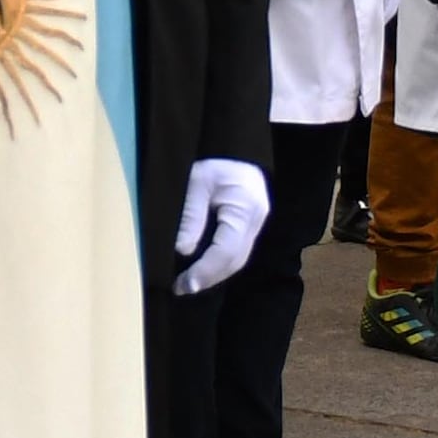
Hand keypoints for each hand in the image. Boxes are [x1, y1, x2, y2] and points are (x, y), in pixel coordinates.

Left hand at [170, 158, 271, 294]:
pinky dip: (220, 264)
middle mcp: (256, 220)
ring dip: (214, 275)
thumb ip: (191, 216)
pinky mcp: (250, 225)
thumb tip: (182, 251)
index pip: (227, 249)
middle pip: (235, 260)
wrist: (234, 149)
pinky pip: (237, 251)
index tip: (184, 283)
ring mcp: (257, 224)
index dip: (206, 270)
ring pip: (238, 259)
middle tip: (181, 289)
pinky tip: (202, 270)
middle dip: (209, 278)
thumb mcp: (196, 183)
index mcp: (245, 207)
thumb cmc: (214, 162)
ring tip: (188, 284)